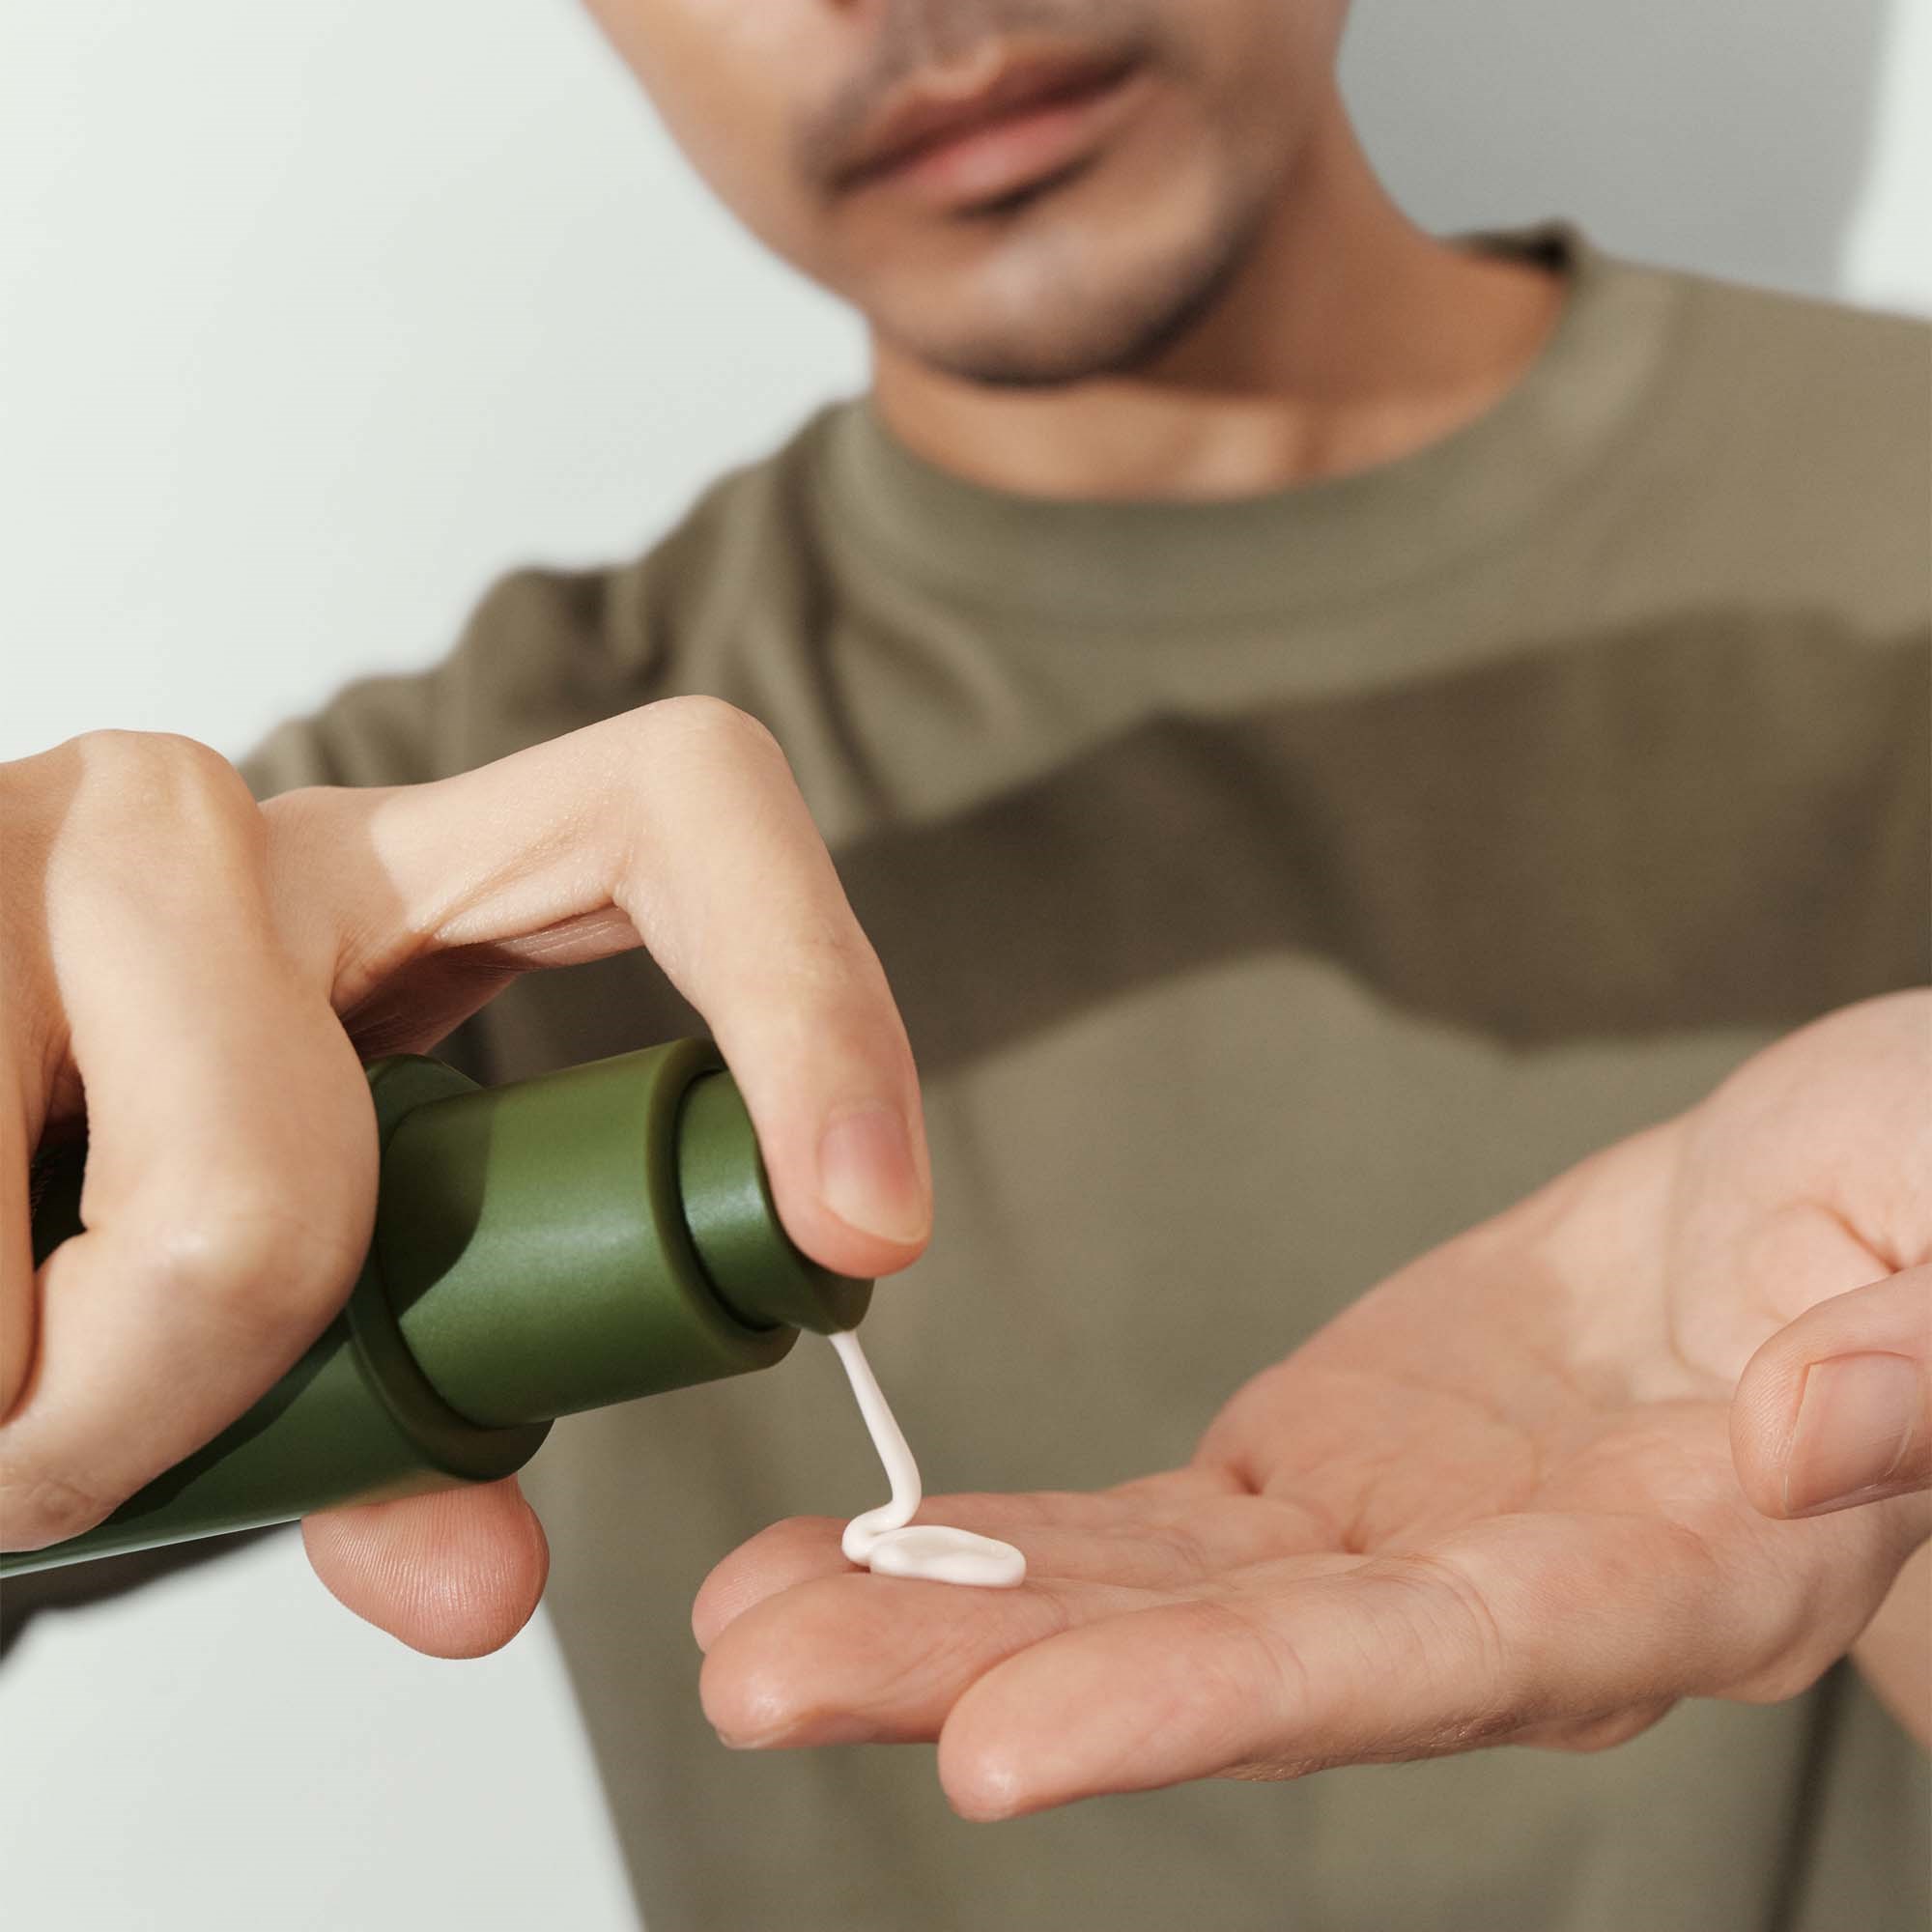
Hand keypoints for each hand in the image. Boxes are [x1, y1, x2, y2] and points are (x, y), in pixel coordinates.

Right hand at [2, 707, 928, 1651]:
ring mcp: (26, 838)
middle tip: (116, 1444)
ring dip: (77, 1418)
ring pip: (201, 1228)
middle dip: (231, 1388)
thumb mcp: (287, 1261)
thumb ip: (404, 1417)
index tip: (864, 1227)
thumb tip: (488, 1587)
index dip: (809, 997)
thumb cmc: (100, 1192)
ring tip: (10, 1400)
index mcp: (391, 866)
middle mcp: (211, 820)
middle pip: (329, 1174)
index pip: (679, 807)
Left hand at [695, 994, 1928, 1818]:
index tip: (998, 1747)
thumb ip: (1905, 1361)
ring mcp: (1389, 1543)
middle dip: (986, 1682)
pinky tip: (854, 1547)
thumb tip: (1795, 1435)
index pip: (1409, 1669)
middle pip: (1218, 1669)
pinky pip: (1145, 1523)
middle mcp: (1497, 1601)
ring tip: (745, 1627)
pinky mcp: (1323, 1470)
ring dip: (942, 1620)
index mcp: (1662, 1573)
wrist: (1836, 1185)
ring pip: (1144, 1605)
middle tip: (760, 1682)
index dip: (1206, 1710)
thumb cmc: (1919, 1193)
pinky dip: (1000, 1537)